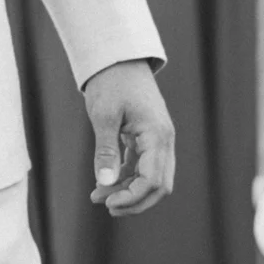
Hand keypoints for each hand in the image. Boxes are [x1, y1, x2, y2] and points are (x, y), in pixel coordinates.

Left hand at [83, 60, 174, 216]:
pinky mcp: (148, 138)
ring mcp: (158, 140)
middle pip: (159, 185)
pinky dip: (128, 177)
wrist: (117, 59)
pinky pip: (143, 166)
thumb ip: (106, 150)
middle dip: (133, 200)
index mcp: (157, 135)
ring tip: (99, 195)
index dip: (133, 197)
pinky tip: (106, 181)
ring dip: (129, 190)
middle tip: (104, 204)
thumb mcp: (104, 115)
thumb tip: (105, 184)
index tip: (108, 202)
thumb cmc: (110, 82)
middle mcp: (164, 140)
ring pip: (151, 178)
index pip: (153, 179)